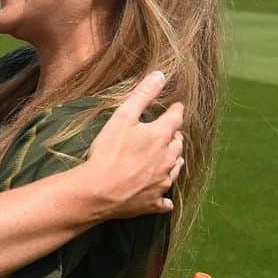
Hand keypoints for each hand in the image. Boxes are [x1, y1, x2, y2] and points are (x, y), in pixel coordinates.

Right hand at [83, 71, 183, 219]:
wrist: (98, 191)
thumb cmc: (108, 152)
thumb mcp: (123, 117)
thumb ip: (143, 95)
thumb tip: (160, 75)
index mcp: (161, 136)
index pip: (176, 118)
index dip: (176, 110)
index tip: (176, 107)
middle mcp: (167, 159)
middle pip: (178, 144)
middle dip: (175, 136)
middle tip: (169, 132)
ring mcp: (162, 182)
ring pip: (175, 169)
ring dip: (173, 161)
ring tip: (169, 157)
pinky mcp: (153, 202)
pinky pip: (164, 201)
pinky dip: (165, 197)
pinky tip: (164, 199)